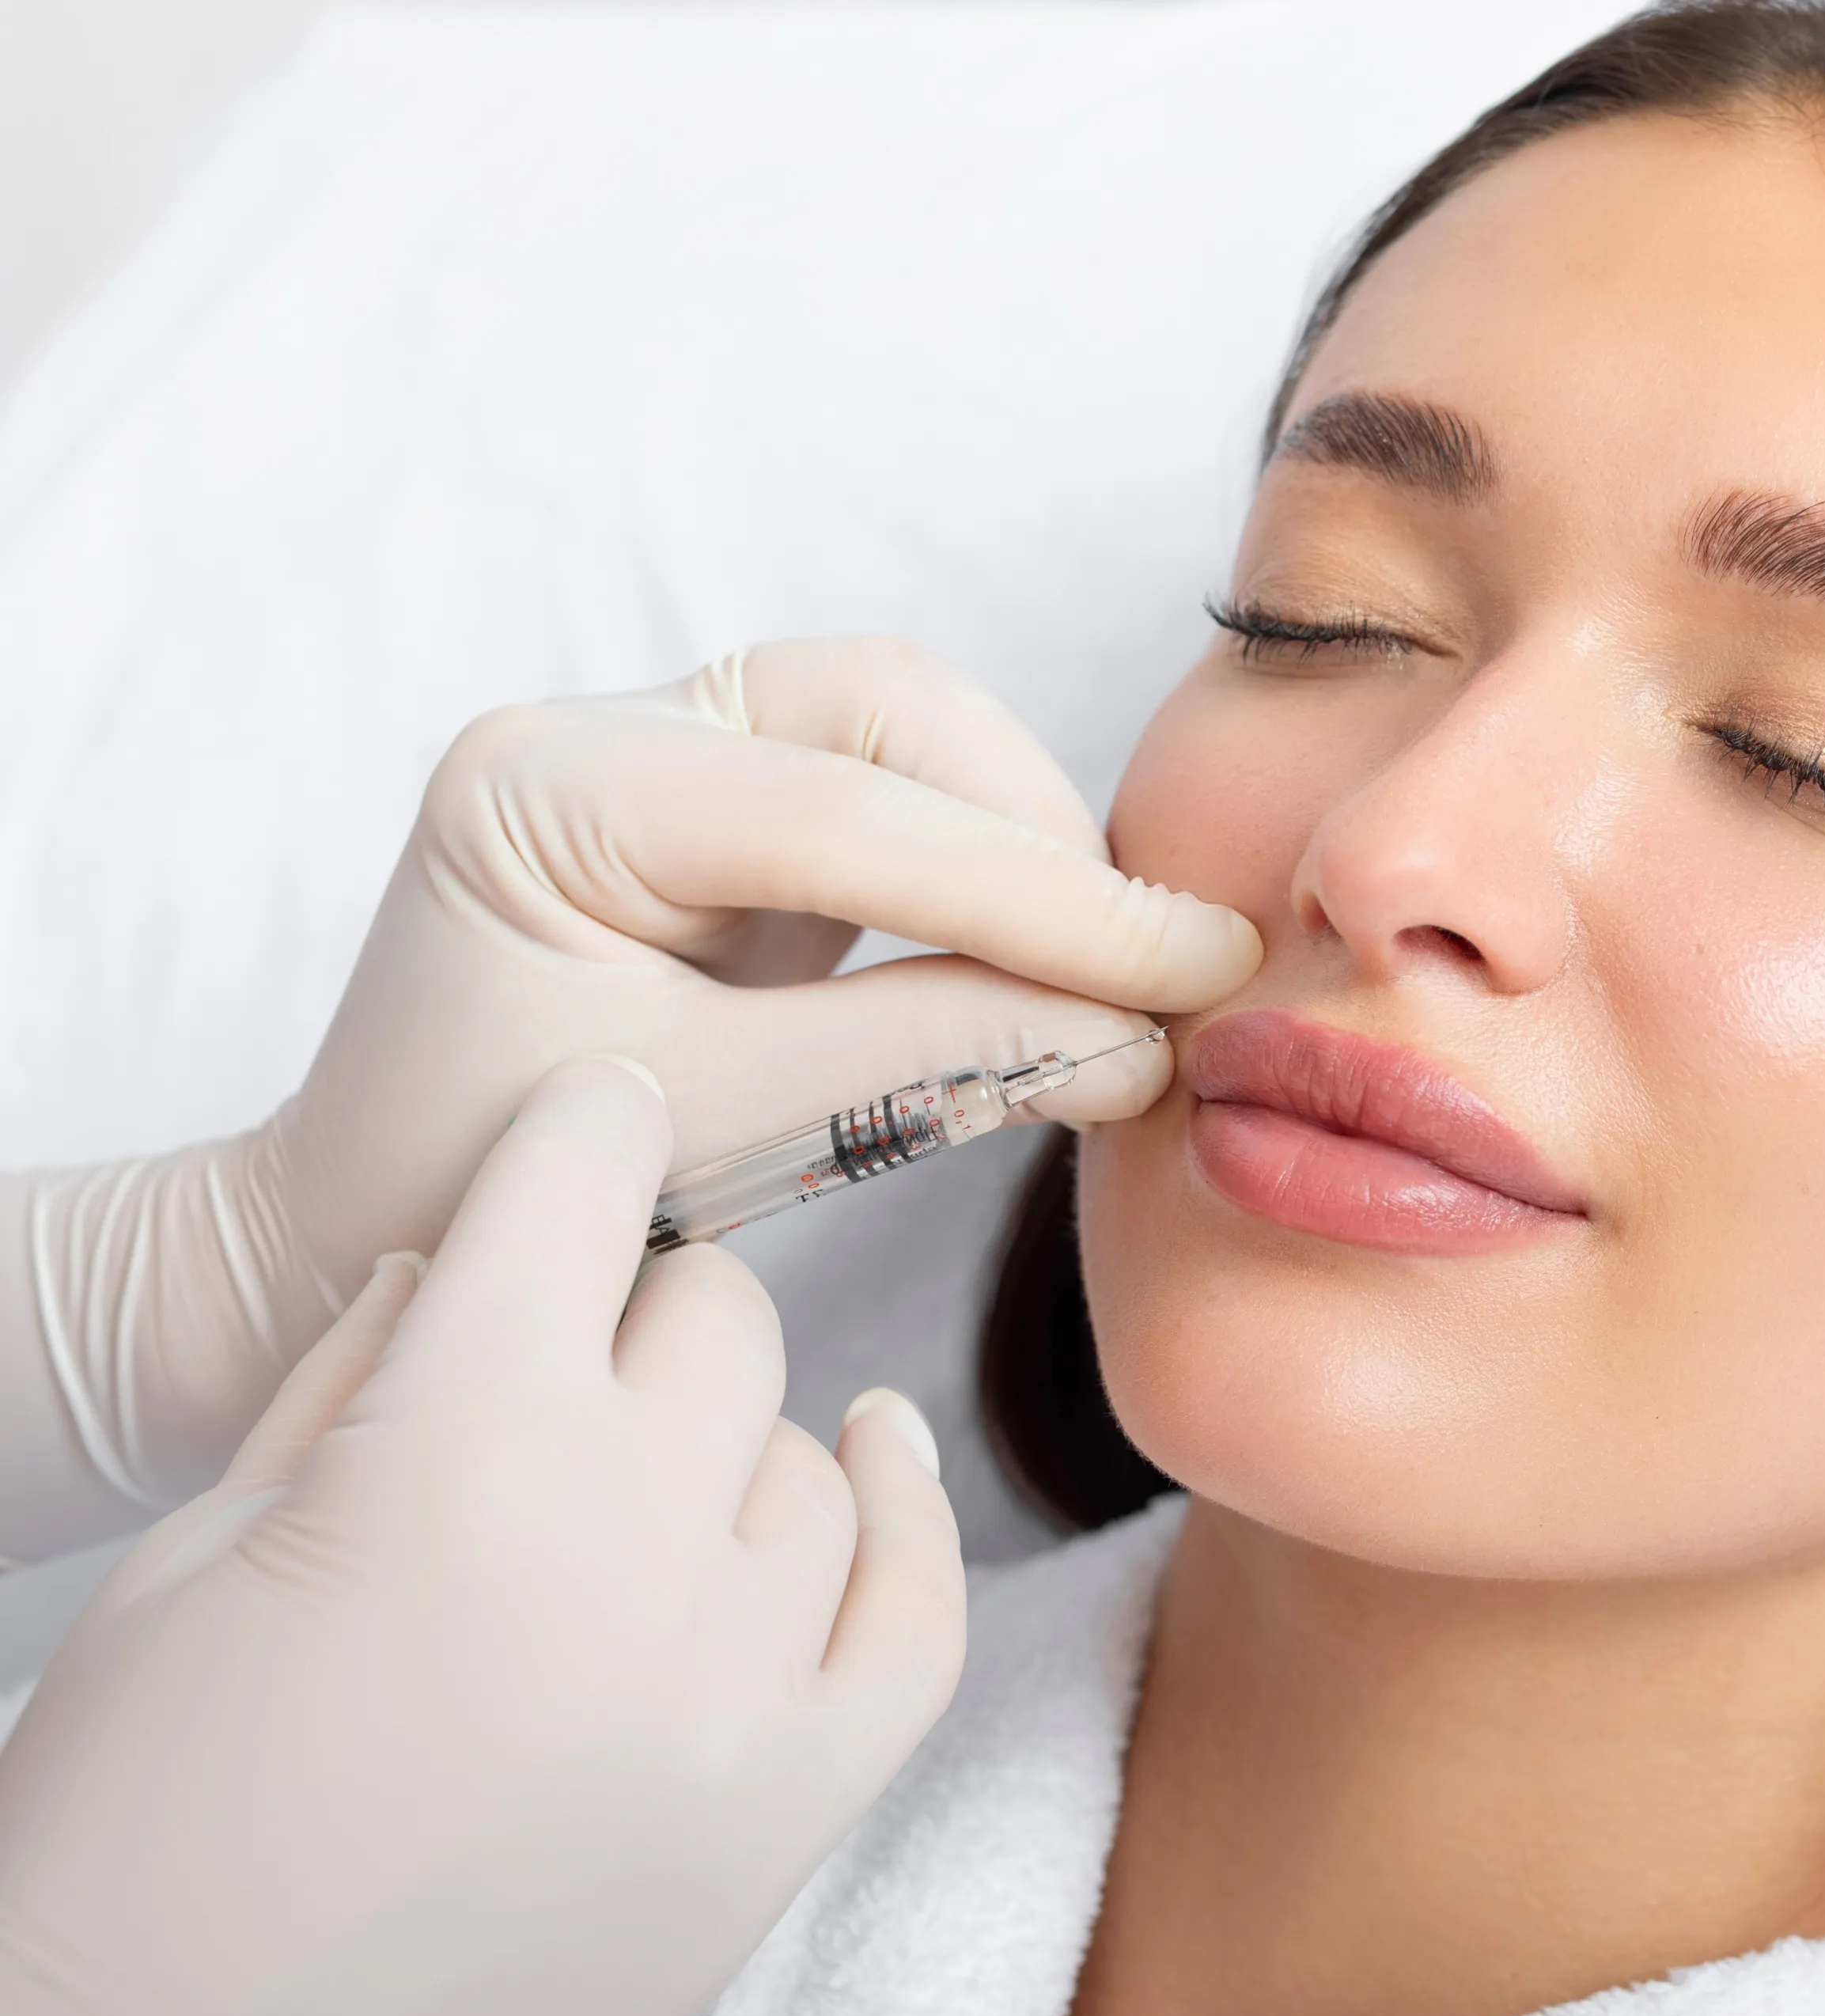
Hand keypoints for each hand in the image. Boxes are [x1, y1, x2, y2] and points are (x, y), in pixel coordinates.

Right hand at [0, 1058, 965, 2015]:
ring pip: (808, 1463)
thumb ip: (369, 1374)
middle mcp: (625, 1544)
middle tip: (565, 1363)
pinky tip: (876, 1452)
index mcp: (459, 1438)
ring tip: (628, 1494)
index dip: (582, 1134)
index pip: (578, 1189)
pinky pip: (917, 1620)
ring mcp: (727, 1690)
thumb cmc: (134, 1805)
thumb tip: (479, 1260)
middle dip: (639, 1312)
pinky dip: (908, 1519)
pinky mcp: (783, 1818)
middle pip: (718, 1321)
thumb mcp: (213, 1539)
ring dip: (727, 1448)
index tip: (597, 1121)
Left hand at [8, 638, 1257, 1538]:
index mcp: (545, 792)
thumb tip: (1143, 1038)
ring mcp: (666, 756)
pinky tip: (1055, 965)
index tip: (1199, 965)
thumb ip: (923, 1060)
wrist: (366, 1235)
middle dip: (1036, 834)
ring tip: (1121, 978)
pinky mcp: (729, 813)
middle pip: (886, 711)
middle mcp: (603, 735)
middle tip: (1168, 973)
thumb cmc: (492, 1200)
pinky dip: (990, 874)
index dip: (1040, 893)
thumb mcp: (713, 1135)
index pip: (840, 814)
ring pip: (909, 733)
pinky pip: (899, 797)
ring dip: (1027, 846)